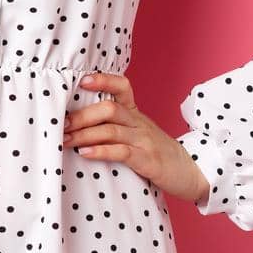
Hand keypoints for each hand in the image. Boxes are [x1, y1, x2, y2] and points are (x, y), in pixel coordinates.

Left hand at [62, 72, 209, 203]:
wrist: (191, 171)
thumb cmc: (157, 153)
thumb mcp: (138, 133)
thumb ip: (115, 126)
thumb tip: (76, 124)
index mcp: (136, 113)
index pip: (122, 87)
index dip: (103, 80)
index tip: (82, 81)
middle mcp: (139, 122)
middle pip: (108, 108)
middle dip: (81, 116)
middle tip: (61, 124)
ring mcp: (144, 140)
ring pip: (111, 129)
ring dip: (84, 134)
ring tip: (66, 140)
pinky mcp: (148, 160)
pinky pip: (122, 152)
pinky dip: (101, 151)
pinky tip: (85, 153)